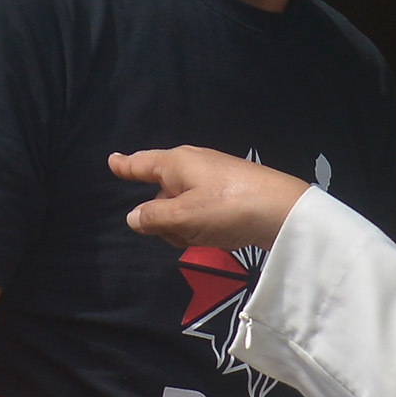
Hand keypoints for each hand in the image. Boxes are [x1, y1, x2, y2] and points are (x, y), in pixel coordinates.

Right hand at [114, 147, 309, 252]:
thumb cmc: (226, 208)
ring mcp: (213, 178)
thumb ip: (153, 217)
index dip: (125, 166)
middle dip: (162, 217)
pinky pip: (201, 211)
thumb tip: (133, 216)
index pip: (141, 163)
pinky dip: (202, 225)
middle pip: (161, 193)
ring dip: (184, 226)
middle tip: (179, 233)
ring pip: (181, 206)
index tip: (112, 161)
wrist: (283, 211)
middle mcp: (192, 164)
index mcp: (175, 162)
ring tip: (203, 235)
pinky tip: (219, 235)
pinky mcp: (230, 193)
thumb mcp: (182, 217)